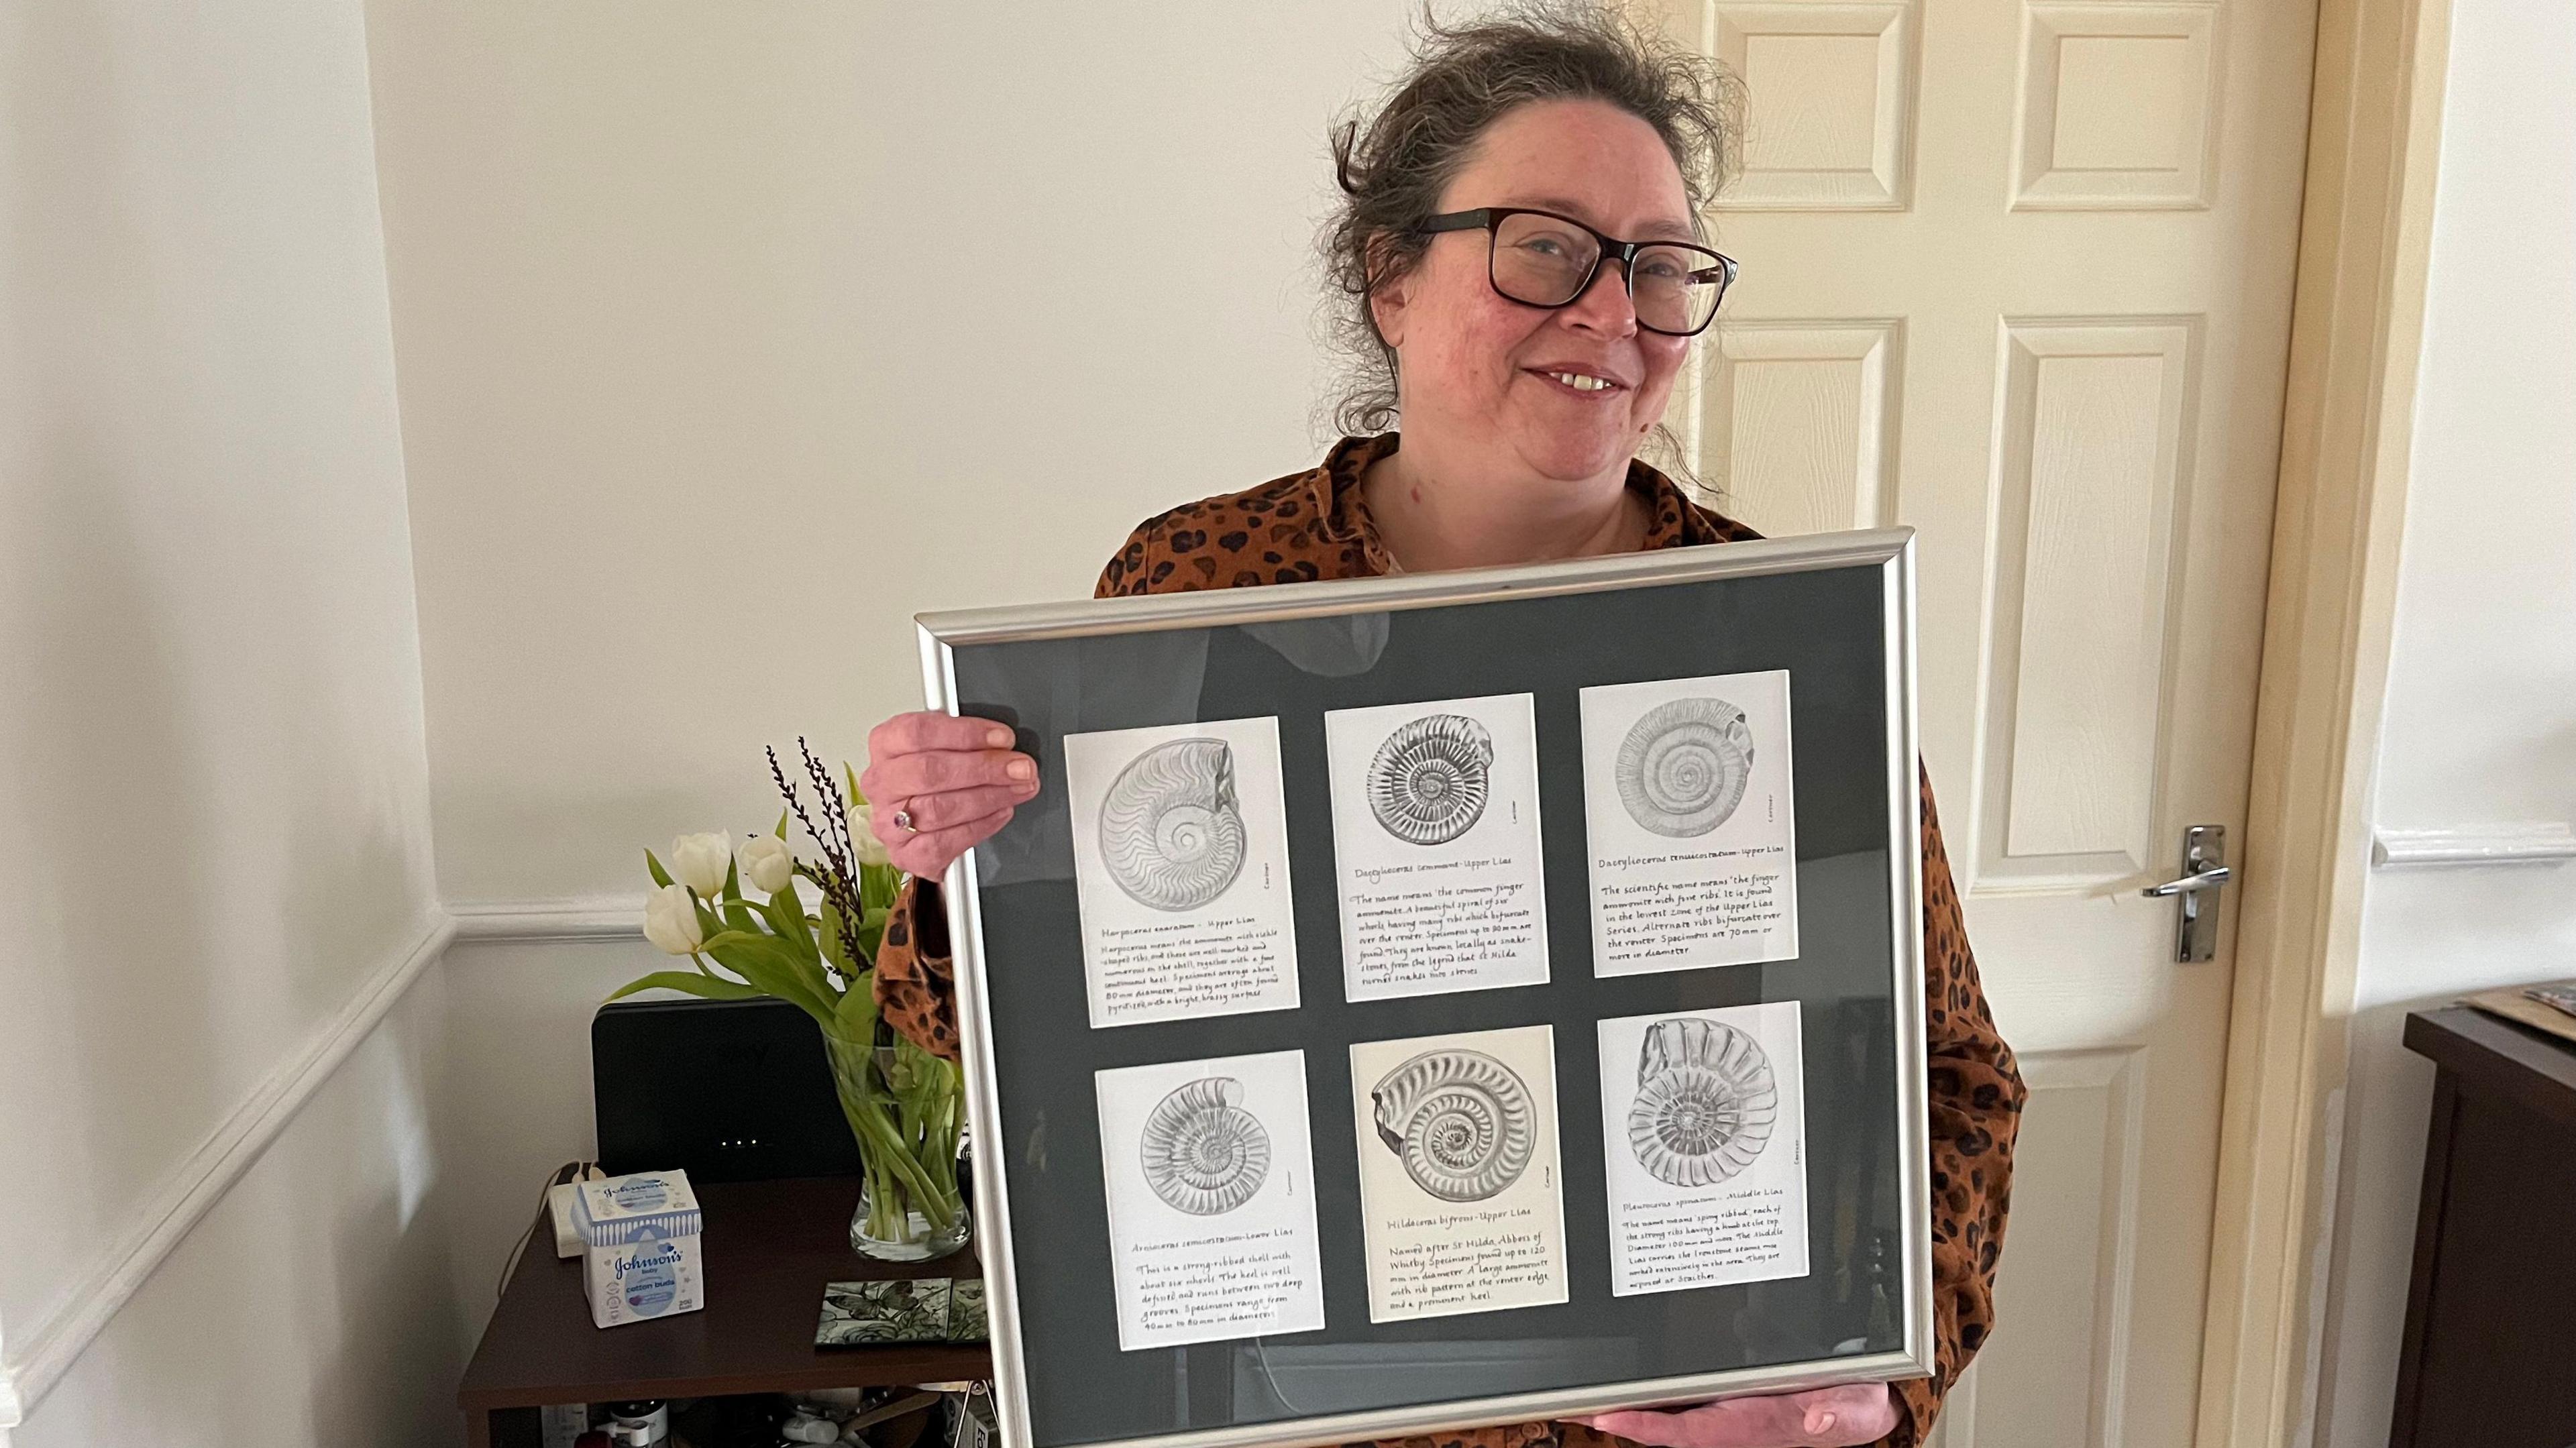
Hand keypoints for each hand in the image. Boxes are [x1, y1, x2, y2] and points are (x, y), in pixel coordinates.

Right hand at [859, 712, 1039, 877]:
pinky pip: (943, 842)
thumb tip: (1003, 744)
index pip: (919, 732)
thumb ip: (966, 741)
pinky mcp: (905, 853)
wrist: (921, 826)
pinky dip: (979, 827)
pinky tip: (1000, 813)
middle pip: (930, 771)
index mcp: (886, 745)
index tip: (1003, 738)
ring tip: (1017, 789)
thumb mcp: (946, 747)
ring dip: (988, 797)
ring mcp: (888, 821)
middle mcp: (882, 782)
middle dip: (984, 768)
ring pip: (939, 808)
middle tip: (1020, 767)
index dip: (966, 734)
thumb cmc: (935, 779)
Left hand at [1572, 1384, 1896, 1447]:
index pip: (1690, 1431)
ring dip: (1623, 1404)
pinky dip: (1648, 1391)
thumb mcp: (1856, 1405)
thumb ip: (1840, 1413)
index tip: (1609, 1417)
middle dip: (1616, 1415)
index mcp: (1753, 1425)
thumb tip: (1817, 1420)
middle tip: (1567, 1402)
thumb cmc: (1852, 1401)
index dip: (1648, 1427)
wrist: (1856, 1396)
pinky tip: (1619, 1381)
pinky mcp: (1724, 1393)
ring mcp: (1724, 1407)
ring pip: (1665, 1408)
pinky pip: (1679, 1395)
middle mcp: (1729, 1419)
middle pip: (1662, 1423)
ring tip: (1575, 1394)